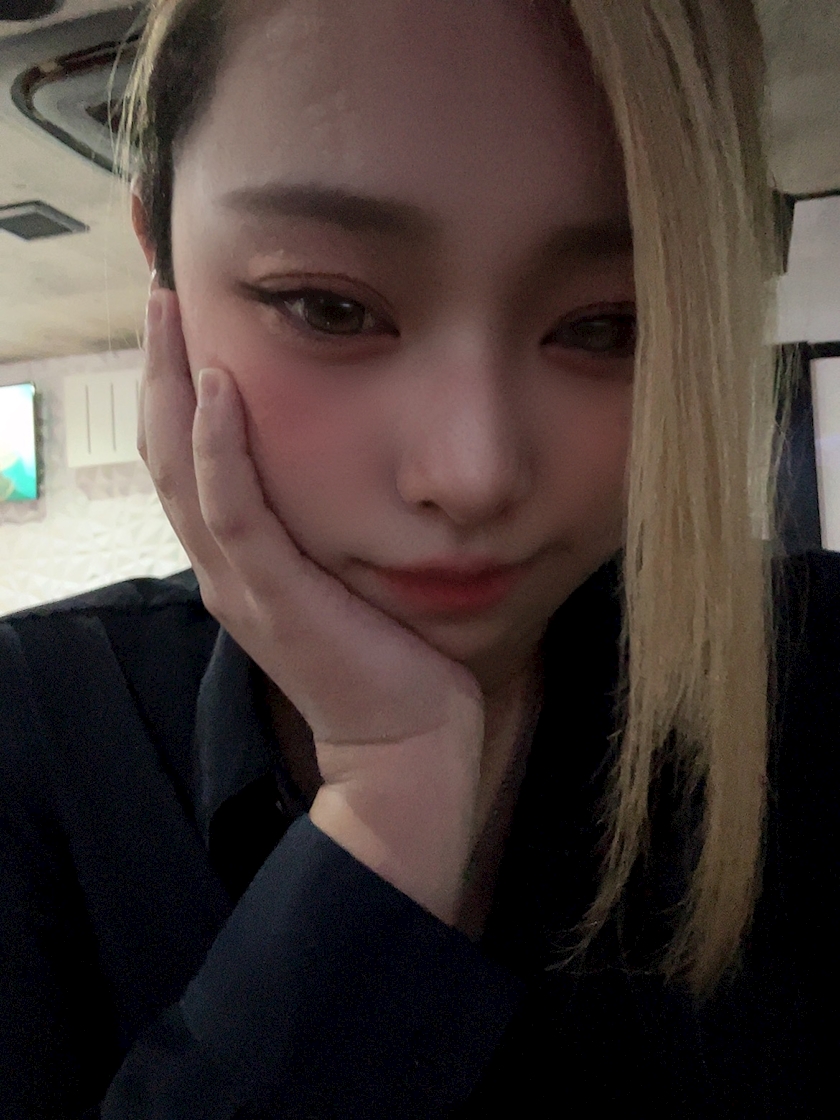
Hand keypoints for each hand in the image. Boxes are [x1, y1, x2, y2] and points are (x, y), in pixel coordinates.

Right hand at [139, 286, 485, 918]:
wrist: (409, 745)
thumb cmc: (391, 658)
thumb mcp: (346, 580)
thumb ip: (326, 534)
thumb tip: (345, 476)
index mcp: (242, 562)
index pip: (190, 462)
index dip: (179, 391)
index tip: (188, 324)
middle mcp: (226, 568)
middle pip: (168, 453)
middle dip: (162, 371)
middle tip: (162, 296)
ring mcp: (242, 583)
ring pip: (183, 471)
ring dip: (174, 387)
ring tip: (170, 313)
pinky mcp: (275, 597)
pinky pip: (235, 510)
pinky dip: (220, 446)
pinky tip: (221, 385)